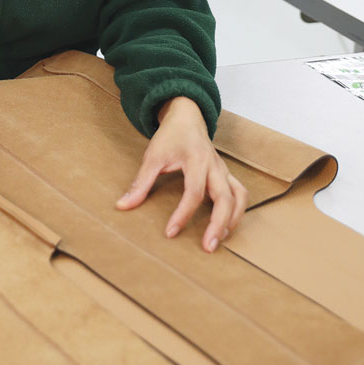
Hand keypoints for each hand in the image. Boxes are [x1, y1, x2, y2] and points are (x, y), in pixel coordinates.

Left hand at [115, 96, 247, 251]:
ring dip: (232, 220)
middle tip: (208, 248)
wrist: (187, 116)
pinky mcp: (226, 175)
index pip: (194, 192)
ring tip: (219, 240)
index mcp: (196, 160)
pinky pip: (240, 194)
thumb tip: (123, 206)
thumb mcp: (152, 156)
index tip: (170, 232)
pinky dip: (237, 212)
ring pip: (240, 197)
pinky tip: (225, 227)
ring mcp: (223, 171)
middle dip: (218, 224)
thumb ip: (140, 183)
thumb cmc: (170, 136)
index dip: (183, 214)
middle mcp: (215, 166)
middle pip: (225, 198)